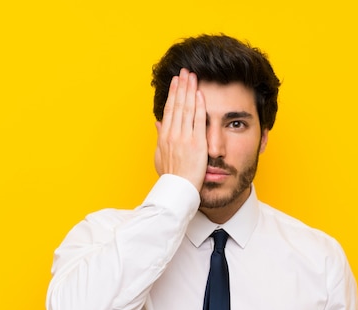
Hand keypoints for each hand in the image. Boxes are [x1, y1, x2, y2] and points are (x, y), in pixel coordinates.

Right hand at [154, 68, 206, 190]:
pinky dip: (199, 105)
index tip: (176, 82)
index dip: (173, 94)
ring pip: (186, 108)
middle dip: (181, 86)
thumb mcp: (159, 156)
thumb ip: (159, 137)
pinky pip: (198, 120)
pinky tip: (200, 93)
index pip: (169, 110)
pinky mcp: (197, 143)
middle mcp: (173, 134)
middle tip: (185, 71)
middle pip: (177, 105)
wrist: (178, 190)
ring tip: (192, 76)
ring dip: (190, 90)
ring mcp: (184, 138)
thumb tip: (157, 123)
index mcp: (164, 137)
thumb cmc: (170, 176)